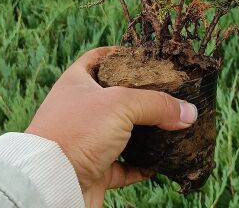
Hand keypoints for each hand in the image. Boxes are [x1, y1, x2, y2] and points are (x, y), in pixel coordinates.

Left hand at [26, 47, 197, 207]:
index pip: (99, 58)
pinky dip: (141, 164)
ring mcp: (86, 141)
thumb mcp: (121, 104)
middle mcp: (80, 109)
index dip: (121, 54)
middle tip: (167, 93)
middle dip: (140, 96)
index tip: (146, 57)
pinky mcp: (93, 170)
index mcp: (78, 82)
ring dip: (144, 131)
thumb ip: (157, 104)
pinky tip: (159, 162)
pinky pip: (123, 165)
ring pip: (121, 131)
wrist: (50, 185)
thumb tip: (189, 112)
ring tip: (170, 126)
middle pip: (114, 96)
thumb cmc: (76, 132)